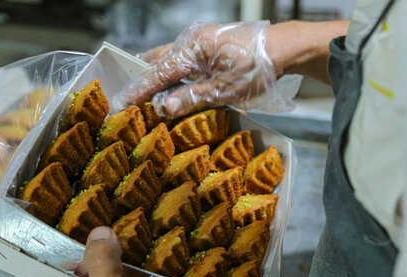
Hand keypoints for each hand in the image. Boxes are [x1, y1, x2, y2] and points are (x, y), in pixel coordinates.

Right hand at [115, 21, 280, 117]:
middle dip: (142, 81)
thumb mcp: (227, 89)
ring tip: (140, 93)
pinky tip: (166, 84)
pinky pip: (180, 58)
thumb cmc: (259, 68)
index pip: (158, 72)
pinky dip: (170, 71)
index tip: (122, 102)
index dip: (139, 90)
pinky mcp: (207, 44)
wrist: (284, 47)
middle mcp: (192, 39)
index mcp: (194, 48)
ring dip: (155, 76)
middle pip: (157, 62)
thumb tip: (165, 108)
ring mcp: (199, 39)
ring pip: (167, 58)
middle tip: (126, 100)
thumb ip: (193, 97)